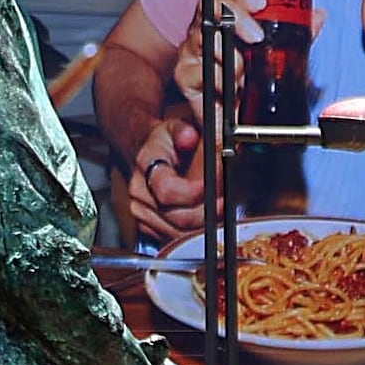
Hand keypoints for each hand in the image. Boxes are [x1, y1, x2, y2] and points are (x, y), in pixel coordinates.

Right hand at [119, 112, 210, 250]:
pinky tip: (205, 219)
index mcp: (147, 162)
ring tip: (218, 209)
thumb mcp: (181, 126)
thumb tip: (189, 136)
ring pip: (177, 233)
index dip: (192, 194)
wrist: (151, 151)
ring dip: (202, 225)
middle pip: (176, 217)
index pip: (166, 190)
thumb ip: (188, 127)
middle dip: (206, 213)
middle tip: (224, 203)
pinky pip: (174, 238)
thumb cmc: (170, 140)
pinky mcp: (147, 226)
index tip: (213, 190)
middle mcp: (140, 189)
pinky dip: (193, 233)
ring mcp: (141, 210)